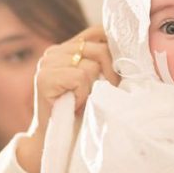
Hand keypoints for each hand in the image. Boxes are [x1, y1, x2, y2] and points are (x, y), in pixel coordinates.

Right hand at [17, 26, 118, 172]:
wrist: (53, 139)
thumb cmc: (78, 112)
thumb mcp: (93, 82)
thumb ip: (101, 62)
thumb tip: (129, 48)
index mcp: (65, 49)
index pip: (96, 32)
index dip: (113, 47)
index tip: (119, 69)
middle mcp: (53, 52)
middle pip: (99, 48)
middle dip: (110, 73)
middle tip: (106, 93)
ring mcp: (47, 63)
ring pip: (91, 65)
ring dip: (93, 88)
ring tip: (84, 101)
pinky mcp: (44, 77)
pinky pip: (80, 77)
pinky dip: (83, 95)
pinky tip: (75, 105)